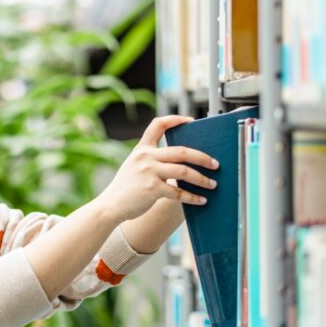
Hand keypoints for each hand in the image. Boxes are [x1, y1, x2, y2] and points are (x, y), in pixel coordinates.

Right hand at [95, 115, 218, 223]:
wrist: (110, 206)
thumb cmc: (125, 188)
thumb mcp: (134, 166)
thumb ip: (152, 160)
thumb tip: (181, 162)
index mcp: (142, 149)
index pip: (158, 125)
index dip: (176, 120)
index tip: (191, 121)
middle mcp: (145, 157)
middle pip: (182, 151)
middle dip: (203, 158)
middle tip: (215, 164)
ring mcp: (148, 172)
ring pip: (184, 171)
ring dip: (202, 179)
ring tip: (212, 184)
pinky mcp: (152, 189)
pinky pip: (179, 192)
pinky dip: (192, 197)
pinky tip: (201, 200)